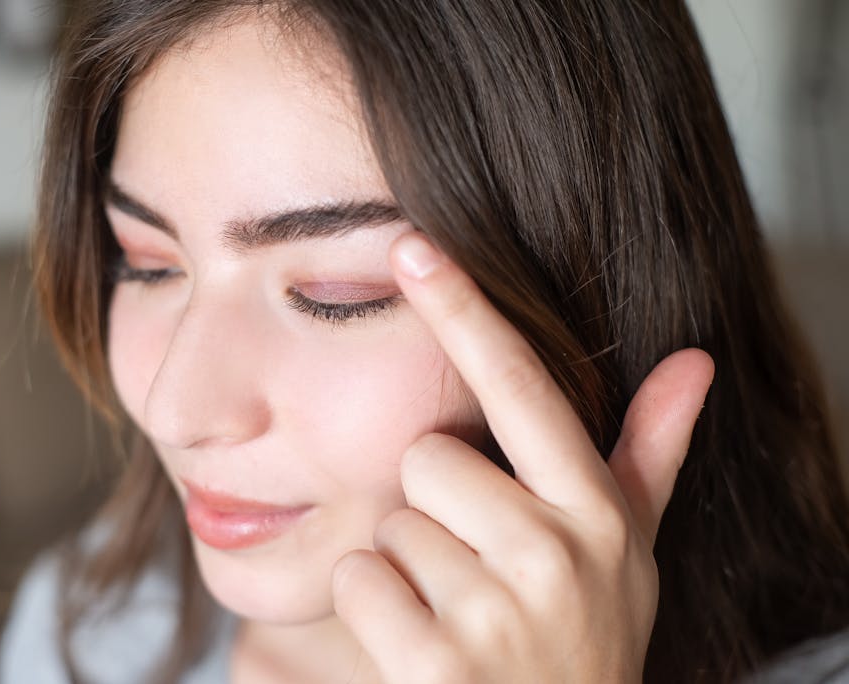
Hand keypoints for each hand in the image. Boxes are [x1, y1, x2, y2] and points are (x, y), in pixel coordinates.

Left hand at [331, 232, 713, 682]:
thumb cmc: (583, 634)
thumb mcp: (626, 551)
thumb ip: (650, 455)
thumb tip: (696, 362)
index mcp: (594, 511)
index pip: (521, 384)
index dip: (464, 309)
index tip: (414, 247)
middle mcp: (554, 553)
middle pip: (426, 456)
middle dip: (434, 506)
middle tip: (473, 562)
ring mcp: (498, 613)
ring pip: (387, 523)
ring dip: (406, 564)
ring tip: (456, 609)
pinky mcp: (437, 663)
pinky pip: (358, 579)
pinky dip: (375, 607)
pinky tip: (422, 644)